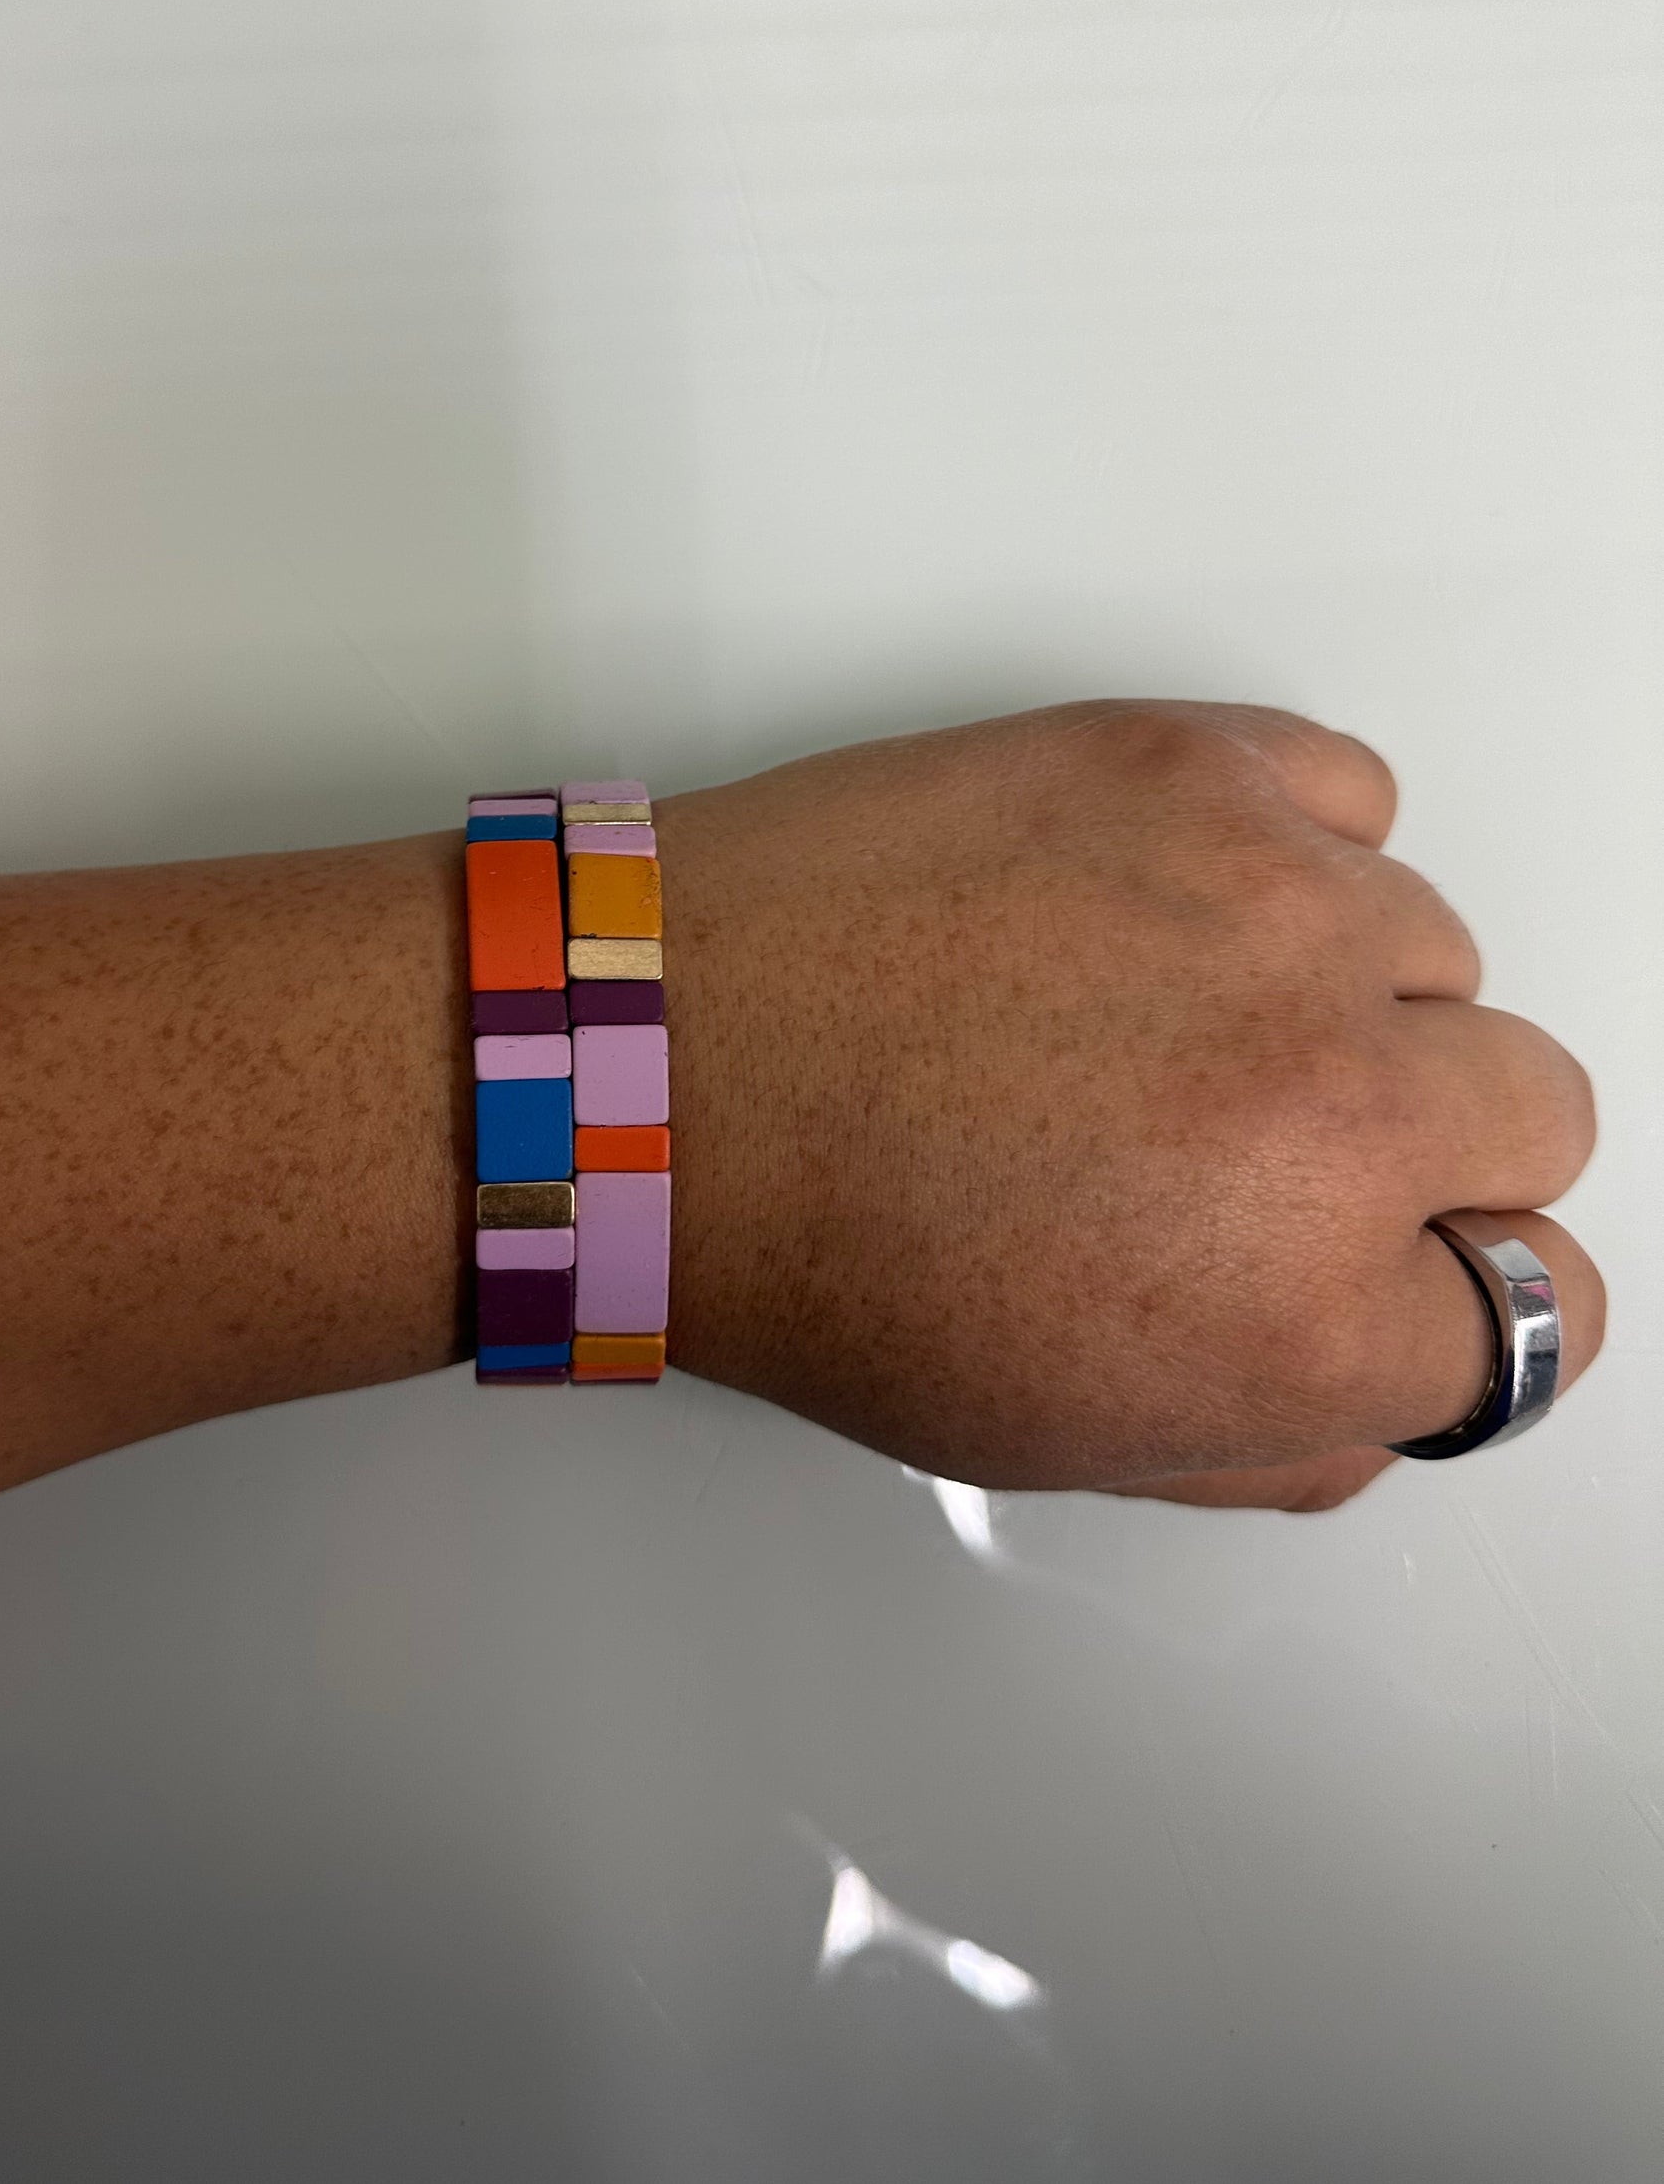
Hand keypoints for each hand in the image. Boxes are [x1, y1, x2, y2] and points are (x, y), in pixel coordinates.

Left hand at [659, 702, 1602, 1506]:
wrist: (663, 1062)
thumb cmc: (818, 1246)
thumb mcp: (1058, 1435)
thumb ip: (1276, 1437)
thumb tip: (1390, 1384)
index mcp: (1305, 1318)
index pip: (1541, 1312)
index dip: (1447, 1293)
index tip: (1390, 1264)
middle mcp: (1330, 1104)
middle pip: (1534, 1110)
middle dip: (1430, 1145)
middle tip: (1271, 1137)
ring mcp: (1272, 910)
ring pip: (1435, 944)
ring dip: (1337, 986)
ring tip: (1160, 1010)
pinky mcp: (1195, 767)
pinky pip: (1349, 796)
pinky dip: (1287, 847)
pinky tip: (1167, 904)